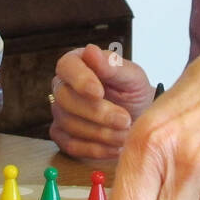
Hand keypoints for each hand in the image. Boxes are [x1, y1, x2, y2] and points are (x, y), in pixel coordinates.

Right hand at [48, 44, 155, 162]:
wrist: (140, 122)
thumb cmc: (134, 95)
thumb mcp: (133, 78)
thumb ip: (113, 66)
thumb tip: (90, 50)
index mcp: (78, 64)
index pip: (67, 66)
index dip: (80, 80)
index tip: (99, 92)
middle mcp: (63, 87)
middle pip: (65, 99)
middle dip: (97, 113)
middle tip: (125, 120)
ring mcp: (60, 112)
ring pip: (68, 123)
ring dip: (100, 133)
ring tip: (126, 135)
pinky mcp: (62, 136)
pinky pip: (70, 145)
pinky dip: (95, 149)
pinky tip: (115, 147)